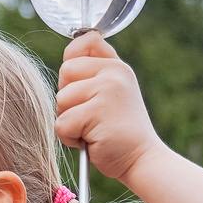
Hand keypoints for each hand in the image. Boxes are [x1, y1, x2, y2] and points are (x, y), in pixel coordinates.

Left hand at [54, 33, 166, 185]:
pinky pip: (62, 123)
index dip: (74, 61)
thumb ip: (95, 75)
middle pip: (65, 71)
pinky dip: (70, 138)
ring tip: (92, 129)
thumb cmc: (120, 132)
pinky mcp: (97, 112)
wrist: (141, 159)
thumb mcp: (113, 94)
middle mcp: (114, 73)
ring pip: (61, 99)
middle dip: (68, 98)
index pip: (85, 42)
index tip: (82, 85)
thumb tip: (67, 61)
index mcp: (117, 67)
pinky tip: (91, 141)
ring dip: (69, 120)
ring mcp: (106, 91)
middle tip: (89, 115)